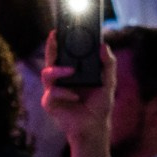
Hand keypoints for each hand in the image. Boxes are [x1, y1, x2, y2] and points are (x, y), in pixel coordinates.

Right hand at [41, 30, 116, 156]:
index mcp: (72, 71)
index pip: (64, 52)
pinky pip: (52, 93)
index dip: (60, 40)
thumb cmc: (99, 105)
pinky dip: (64, 94)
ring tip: (71, 71)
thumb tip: (104, 45)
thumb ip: (108, 64)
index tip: (60, 28)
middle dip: (51, 47)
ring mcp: (53, 90)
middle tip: (56, 36)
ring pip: (47, 74)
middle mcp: (60, 79)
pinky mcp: (50, 103)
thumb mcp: (109, 82)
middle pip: (51, 59)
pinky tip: (74, 97)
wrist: (94, 128)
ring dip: (58, 71)